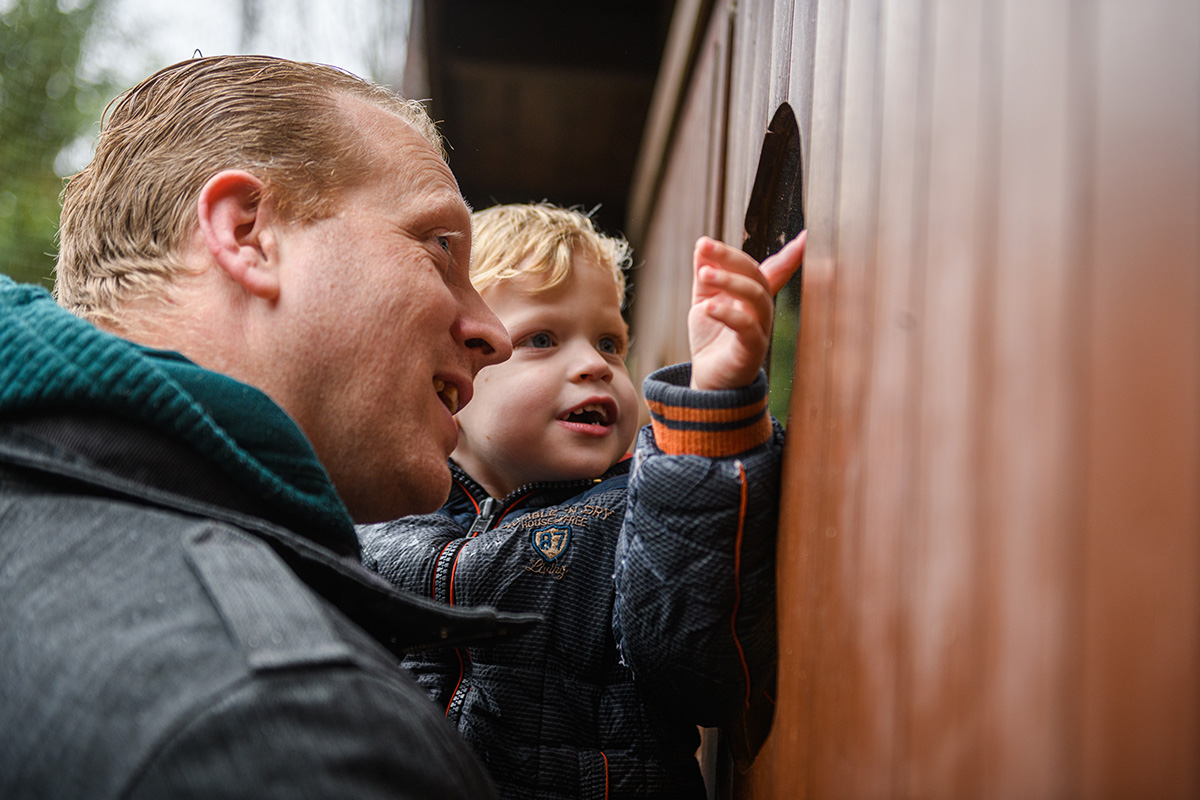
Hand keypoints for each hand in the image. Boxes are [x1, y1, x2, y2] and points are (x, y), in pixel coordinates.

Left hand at [688, 231, 805, 390]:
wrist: (709, 381)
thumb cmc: (712, 340)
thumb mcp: (705, 301)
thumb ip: (707, 275)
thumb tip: (701, 245)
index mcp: (754, 297)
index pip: (770, 270)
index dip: (789, 255)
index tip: (806, 237)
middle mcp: (763, 311)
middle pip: (758, 276)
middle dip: (732, 258)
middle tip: (705, 247)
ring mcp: (761, 330)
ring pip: (756, 298)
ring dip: (729, 281)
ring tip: (703, 274)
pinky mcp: (751, 351)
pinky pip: (747, 327)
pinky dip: (727, 313)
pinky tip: (708, 307)